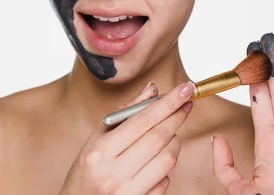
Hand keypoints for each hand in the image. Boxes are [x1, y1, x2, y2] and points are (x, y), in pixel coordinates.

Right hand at [60, 80, 194, 194]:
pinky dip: (166, 168)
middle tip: (186, 104)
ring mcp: (127, 192)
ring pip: (168, 159)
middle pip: (158, 137)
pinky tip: (157, 161)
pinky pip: (165, 181)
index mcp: (99, 151)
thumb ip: (125, 114)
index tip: (185, 89)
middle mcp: (112, 173)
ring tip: (170, 134)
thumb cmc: (86, 171)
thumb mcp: (96, 140)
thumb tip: (152, 89)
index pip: (142, 120)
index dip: (168, 103)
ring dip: (175, 142)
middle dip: (177, 117)